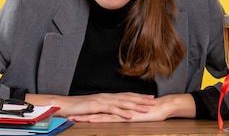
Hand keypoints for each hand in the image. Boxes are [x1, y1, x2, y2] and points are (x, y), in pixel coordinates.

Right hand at [26, 92, 156, 119]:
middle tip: (153, 100)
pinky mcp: (96, 106)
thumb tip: (112, 111)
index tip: (149, 97)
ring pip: (122, 102)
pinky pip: (111, 110)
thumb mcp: (93, 107)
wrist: (63, 105)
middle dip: (141, 99)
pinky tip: (130, 115)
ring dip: (135, 105)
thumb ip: (103, 108)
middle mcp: (106, 96)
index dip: (138, 96)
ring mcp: (102, 101)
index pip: (126, 95)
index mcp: (106, 96)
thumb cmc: (77, 108)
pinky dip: (121, 112)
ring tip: (146, 108)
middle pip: (127, 97)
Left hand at [68, 93, 195, 122]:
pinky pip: (110, 117)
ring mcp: (120, 111)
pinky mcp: (125, 116)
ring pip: (99, 113)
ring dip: (86, 116)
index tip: (74, 113)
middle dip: (81, 113)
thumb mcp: (133, 114)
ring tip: (73, 119)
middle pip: (95, 110)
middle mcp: (116, 107)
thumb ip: (124, 115)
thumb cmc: (149, 112)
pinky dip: (99, 118)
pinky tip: (91, 120)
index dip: (86, 111)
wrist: (161, 107)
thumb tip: (118, 118)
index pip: (98, 109)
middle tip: (67, 115)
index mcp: (117, 107)